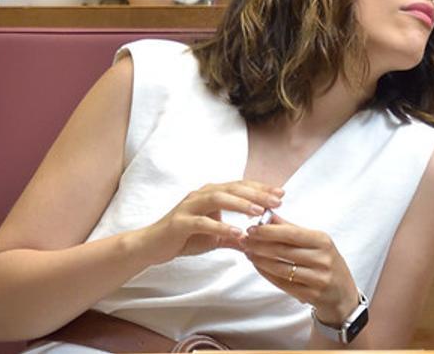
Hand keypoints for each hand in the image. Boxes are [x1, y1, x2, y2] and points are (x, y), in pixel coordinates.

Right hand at [134, 180, 283, 264]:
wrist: (151, 246)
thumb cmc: (184, 238)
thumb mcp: (215, 238)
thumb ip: (235, 238)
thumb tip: (258, 243)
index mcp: (211, 194)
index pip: (241, 186)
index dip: (261, 188)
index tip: (282, 194)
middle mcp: (201, 195)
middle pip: (233, 188)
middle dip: (257, 193)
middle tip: (276, 200)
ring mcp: (189, 207)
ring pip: (217, 198)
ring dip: (239, 204)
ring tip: (258, 211)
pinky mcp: (179, 223)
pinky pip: (202, 222)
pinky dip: (220, 226)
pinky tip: (236, 232)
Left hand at [242, 212, 360, 325]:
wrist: (342, 293)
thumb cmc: (325, 262)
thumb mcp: (315, 242)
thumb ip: (291, 228)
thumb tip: (268, 214)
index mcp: (323, 241)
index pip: (292, 234)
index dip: (269, 231)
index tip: (251, 228)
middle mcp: (322, 259)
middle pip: (283, 251)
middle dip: (259, 245)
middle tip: (243, 240)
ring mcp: (317, 278)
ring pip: (280, 268)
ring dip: (260, 260)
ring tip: (247, 252)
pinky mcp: (310, 295)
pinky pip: (282, 283)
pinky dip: (266, 274)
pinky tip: (257, 266)